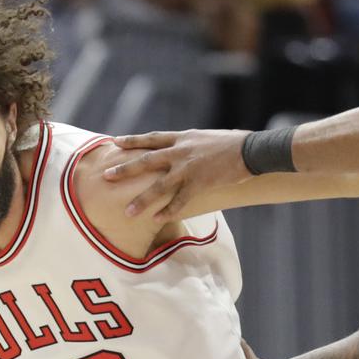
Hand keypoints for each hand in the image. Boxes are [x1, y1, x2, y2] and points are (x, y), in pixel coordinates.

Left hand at [104, 129, 251, 220]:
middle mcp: (181, 152)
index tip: (116, 142)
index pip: (152, 139)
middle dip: (126, 170)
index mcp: (183, 138)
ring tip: (128, 212)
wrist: (250, 150)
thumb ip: (192, 144)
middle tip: (107, 176)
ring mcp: (188, 168)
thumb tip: (187, 148)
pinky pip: (180, 201)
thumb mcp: (207, 138)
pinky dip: (168, 211)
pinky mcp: (199, 183)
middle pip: (146, 161)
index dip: (133, 140)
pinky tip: (157, 220)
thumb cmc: (234, 143)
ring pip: (159, 186)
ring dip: (142, 200)